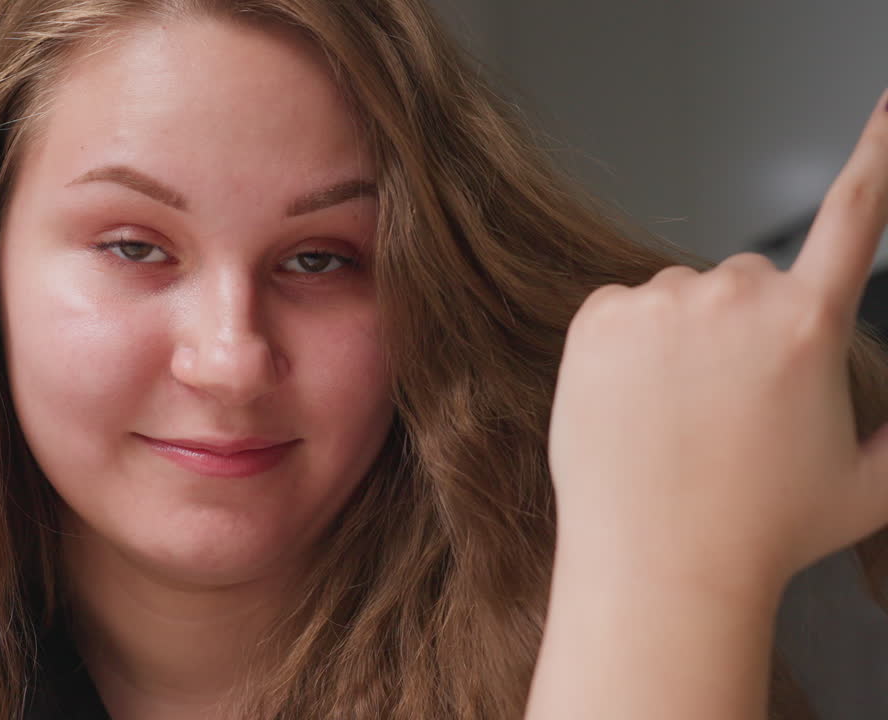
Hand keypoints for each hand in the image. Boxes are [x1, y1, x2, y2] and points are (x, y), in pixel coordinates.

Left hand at [548, 90, 887, 593]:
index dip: (876, 151)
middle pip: (750, 281)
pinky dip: (628, 345)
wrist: (655, 564)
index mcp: (808, 325)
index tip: (887, 106)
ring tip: (676, 416)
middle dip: (748, 325)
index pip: (856, 215)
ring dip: (683, 336)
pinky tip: (633, 402)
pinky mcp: (596, 316)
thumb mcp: (866, 483)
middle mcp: (733, 298)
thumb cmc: (763, 530)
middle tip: (729, 405)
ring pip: (682, 298)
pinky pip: (625, 310)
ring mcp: (657, 304)